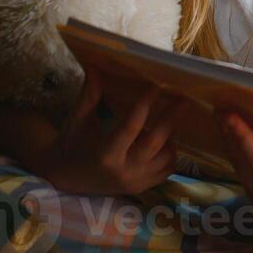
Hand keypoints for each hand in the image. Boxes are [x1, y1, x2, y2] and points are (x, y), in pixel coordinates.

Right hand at [50, 73, 177, 195]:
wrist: (67, 179)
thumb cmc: (71, 145)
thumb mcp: (78, 120)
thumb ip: (89, 95)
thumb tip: (95, 65)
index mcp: (106, 153)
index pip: (132, 125)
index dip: (145, 103)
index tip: (157, 84)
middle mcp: (124, 170)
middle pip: (156, 140)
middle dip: (171, 117)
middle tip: (185, 97)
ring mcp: (136, 181)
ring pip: (165, 155)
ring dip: (170, 135)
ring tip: (170, 116)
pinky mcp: (142, 187)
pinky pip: (167, 170)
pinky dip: (170, 153)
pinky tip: (165, 139)